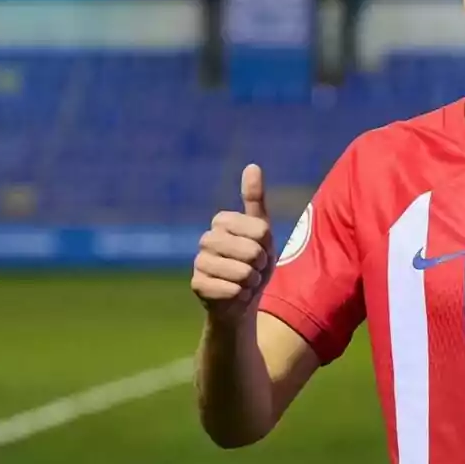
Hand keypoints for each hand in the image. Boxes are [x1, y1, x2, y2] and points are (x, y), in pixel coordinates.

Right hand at [191, 163, 275, 319]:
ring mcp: (199, 262)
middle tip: (251, 269)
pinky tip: (233, 295)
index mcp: (222, 221)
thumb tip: (252, 165)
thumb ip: (255, 199)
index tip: (259, 249)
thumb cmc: (253, 262)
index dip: (267, 245)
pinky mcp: (197, 285)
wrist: (242, 298)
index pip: (261, 230)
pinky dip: (241, 296)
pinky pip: (233, 290)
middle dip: (260, 265)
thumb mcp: (261, 231)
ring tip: (243, 282)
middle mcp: (206, 238)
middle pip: (252, 251)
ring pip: (243, 272)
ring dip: (251, 282)